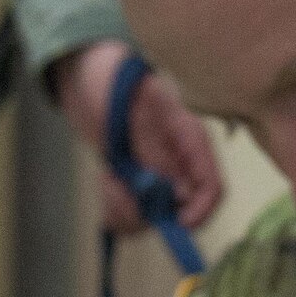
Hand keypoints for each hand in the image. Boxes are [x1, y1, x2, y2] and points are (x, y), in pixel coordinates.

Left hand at [50, 39, 224, 235]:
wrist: (84, 75)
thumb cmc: (110, 78)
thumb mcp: (134, 107)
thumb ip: (157, 149)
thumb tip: (181, 194)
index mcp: (188, 139)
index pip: (212, 187)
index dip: (201, 210)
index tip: (177, 221)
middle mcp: (177, 163)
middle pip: (179, 211)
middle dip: (147, 209)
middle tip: (117, 185)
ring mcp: (155, 175)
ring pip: (152, 218)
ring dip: (125, 208)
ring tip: (108, 178)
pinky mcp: (133, 185)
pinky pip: (129, 216)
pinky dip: (113, 210)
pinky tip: (105, 181)